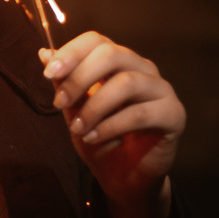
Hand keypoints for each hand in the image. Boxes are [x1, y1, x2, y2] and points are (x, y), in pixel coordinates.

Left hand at [39, 32, 184, 205]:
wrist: (122, 176)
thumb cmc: (98, 136)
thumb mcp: (74, 109)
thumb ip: (64, 82)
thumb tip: (44, 53)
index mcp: (118, 61)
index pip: (97, 40)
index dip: (71, 52)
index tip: (48, 73)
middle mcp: (143, 68)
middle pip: (112, 54)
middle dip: (79, 78)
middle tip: (58, 102)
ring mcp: (161, 90)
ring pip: (126, 83)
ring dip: (94, 107)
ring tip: (76, 128)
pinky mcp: (174, 114)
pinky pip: (141, 113)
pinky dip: (111, 126)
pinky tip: (93, 137)